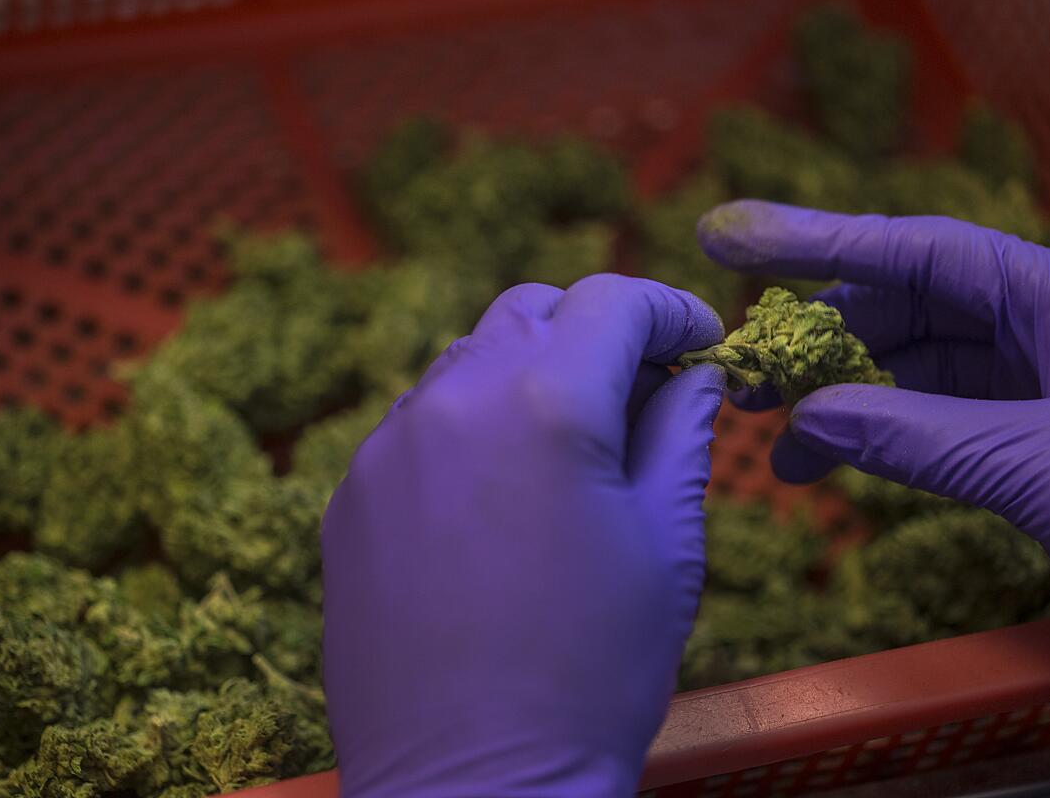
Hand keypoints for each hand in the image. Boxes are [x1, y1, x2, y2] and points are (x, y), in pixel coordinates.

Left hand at [321, 275, 724, 796]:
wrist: (472, 788)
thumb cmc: (593, 675)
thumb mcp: (667, 546)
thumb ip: (682, 433)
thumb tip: (694, 373)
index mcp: (545, 403)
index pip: (611, 300)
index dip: (669, 310)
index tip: (699, 342)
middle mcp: (452, 401)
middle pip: (531, 313)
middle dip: (594, 333)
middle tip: (638, 392)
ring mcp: (386, 448)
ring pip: (467, 360)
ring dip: (527, 376)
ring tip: (567, 449)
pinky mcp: (349, 496)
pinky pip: (418, 424)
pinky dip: (469, 426)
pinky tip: (496, 498)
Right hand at [698, 199, 1049, 585]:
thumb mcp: (1039, 465)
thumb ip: (914, 437)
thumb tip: (806, 424)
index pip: (913, 249)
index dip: (813, 239)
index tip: (727, 236)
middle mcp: (1041, 327)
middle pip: (904, 311)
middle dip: (820, 344)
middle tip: (746, 383)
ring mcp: (1039, 382)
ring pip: (916, 371)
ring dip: (844, 403)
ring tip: (780, 450)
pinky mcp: (1036, 434)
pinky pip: (939, 418)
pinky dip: (884, 438)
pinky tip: (837, 461)